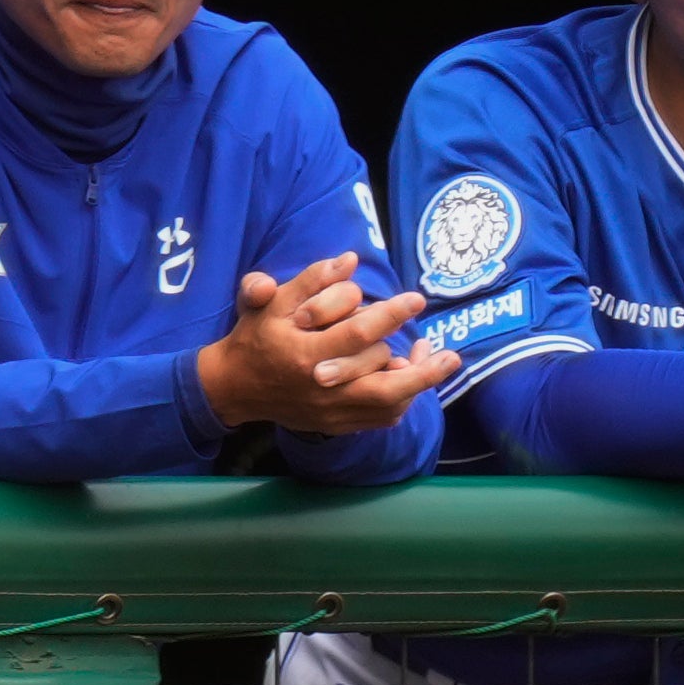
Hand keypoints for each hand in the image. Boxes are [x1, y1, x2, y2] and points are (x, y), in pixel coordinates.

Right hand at [193, 253, 455, 437]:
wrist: (234, 387)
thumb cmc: (255, 339)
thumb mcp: (272, 304)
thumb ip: (310, 281)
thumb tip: (349, 260)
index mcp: (305, 356)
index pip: (358, 336)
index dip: (391, 316)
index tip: (416, 300)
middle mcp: (321, 389)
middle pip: (384, 387)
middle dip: (422, 370)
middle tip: (449, 352)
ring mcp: (329, 411)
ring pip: (386, 407)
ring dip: (417, 388)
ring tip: (440, 363)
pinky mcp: (333, 423)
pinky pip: (377, 419)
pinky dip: (400, 402)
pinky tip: (412, 380)